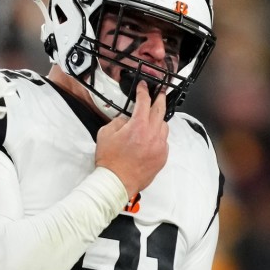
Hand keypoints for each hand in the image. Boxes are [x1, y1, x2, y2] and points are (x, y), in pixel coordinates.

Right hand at [95, 82, 168, 196]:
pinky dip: (158, 137)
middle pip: (160, 110)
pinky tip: (149, 140)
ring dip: (158, 120)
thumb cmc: (110, 160)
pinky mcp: (162, 157)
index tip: (143, 87)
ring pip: (164, 127)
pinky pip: (164, 142)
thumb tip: (127, 120)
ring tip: (152, 119)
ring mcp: (160, 147)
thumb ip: (118, 121)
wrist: (116, 182)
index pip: (145, 102)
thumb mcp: (106, 133)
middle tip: (160, 93)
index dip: (144, 91)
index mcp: (138, 126)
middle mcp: (152, 134)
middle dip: (160, 99)